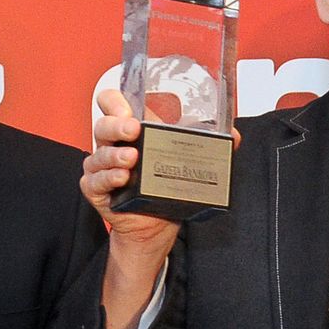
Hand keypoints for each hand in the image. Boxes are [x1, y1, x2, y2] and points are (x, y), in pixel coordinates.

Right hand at [85, 90, 185, 328]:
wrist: (158, 226)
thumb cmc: (166, 187)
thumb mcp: (187, 162)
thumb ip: (208, 145)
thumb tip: (233, 135)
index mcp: (132, 131)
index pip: (112, 103)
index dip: (115, 101)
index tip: (130, 109)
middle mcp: (114, 145)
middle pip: (103, 125)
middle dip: (116, 124)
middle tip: (133, 129)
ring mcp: (103, 167)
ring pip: (98, 154)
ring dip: (113, 154)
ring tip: (131, 158)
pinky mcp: (98, 190)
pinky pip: (94, 181)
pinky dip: (107, 178)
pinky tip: (121, 177)